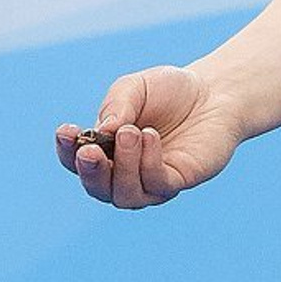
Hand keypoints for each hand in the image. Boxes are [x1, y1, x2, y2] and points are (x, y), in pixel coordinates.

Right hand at [54, 64, 243, 209]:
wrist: (214, 93)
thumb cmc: (170, 92)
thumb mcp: (136, 88)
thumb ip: (117, 105)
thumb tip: (102, 131)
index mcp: (105, 149)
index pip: (76, 160)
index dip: (66, 151)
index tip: (66, 130)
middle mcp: (124, 172)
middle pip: (96, 187)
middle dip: (90, 171)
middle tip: (90, 149)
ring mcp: (150, 181)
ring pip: (124, 194)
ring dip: (123, 165)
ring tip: (131, 132)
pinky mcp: (176, 182)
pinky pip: (156, 185)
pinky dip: (148, 163)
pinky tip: (150, 137)